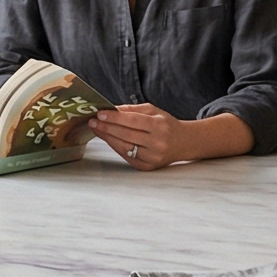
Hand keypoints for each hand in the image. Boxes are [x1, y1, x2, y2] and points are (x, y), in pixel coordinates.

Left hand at [92, 104, 252, 169]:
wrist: (184, 142)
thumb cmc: (166, 124)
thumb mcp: (153, 111)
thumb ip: (131, 109)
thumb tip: (110, 109)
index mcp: (159, 126)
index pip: (132, 121)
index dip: (114, 118)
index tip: (100, 114)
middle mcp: (157, 143)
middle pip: (126, 135)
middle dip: (107, 128)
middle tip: (92, 122)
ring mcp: (153, 157)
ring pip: (125, 147)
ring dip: (108, 138)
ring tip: (97, 129)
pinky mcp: (148, 167)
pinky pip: (127, 156)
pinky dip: (116, 147)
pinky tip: (108, 139)